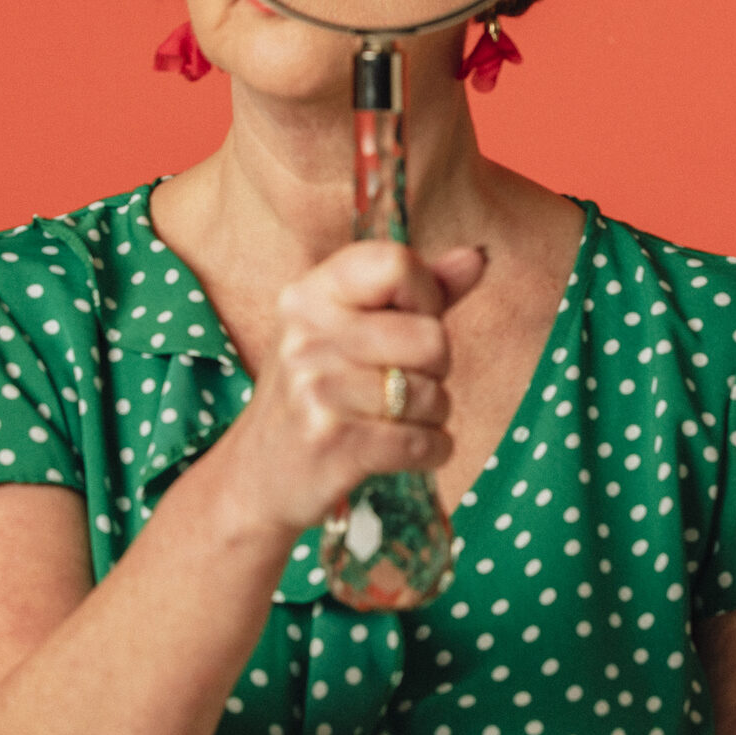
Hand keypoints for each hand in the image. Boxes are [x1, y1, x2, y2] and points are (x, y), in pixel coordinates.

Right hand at [214, 240, 486, 537]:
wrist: (257, 477)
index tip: (411, 322)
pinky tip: (407, 450)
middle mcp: (307, 334)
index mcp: (310, 293)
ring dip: (432, 415)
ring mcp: (316, 388)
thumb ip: (420, 290)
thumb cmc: (318, 392)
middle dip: (436, 368)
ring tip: (397, 419)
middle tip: (401, 383)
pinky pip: (424, 442)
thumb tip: (478, 257)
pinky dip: (432, 450)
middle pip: (431, 337)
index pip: (396, 263)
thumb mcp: (352, 329)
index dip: (425, 296)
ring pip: (432, 394)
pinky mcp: (333, 442)